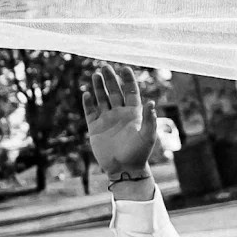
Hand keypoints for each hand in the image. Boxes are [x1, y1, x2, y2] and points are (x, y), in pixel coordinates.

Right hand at [80, 62, 157, 179]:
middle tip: (104, 67)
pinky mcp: (95, 127)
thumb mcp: (147, 136)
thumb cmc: (139, 153)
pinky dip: (88, 103)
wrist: (123, 169)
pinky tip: (86, 94)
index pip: (130, 92)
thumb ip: (149, 119)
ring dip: (98, 87)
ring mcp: (106, 120)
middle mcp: (120, 113)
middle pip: (114, 91)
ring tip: (95, 75)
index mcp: (133, 113)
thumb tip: (151, 102)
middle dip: (110, 79)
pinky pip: (90, 112)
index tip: (124, 68)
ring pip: (101, 99)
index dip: (127, 80)